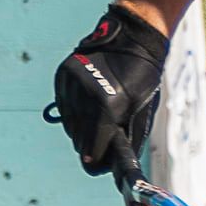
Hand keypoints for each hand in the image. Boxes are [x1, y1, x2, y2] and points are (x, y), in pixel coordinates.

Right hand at [49, 2, 169, 172]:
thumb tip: (114, 165)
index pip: (91, 149)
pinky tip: (89, 104)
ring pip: (69, 124)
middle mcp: (84, 97)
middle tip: (103, 141)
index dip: (96, 161)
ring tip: (98, 119)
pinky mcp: (62, 76)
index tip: (97, 166)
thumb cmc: (144, 77)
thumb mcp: (142, 111)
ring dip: (82, 128)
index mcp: (106, 108)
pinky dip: (75, 110)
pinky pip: (64, 105)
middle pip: (78, 140)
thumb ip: (128, 139)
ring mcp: (70, 85)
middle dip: (91, 144)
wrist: (132, 39)